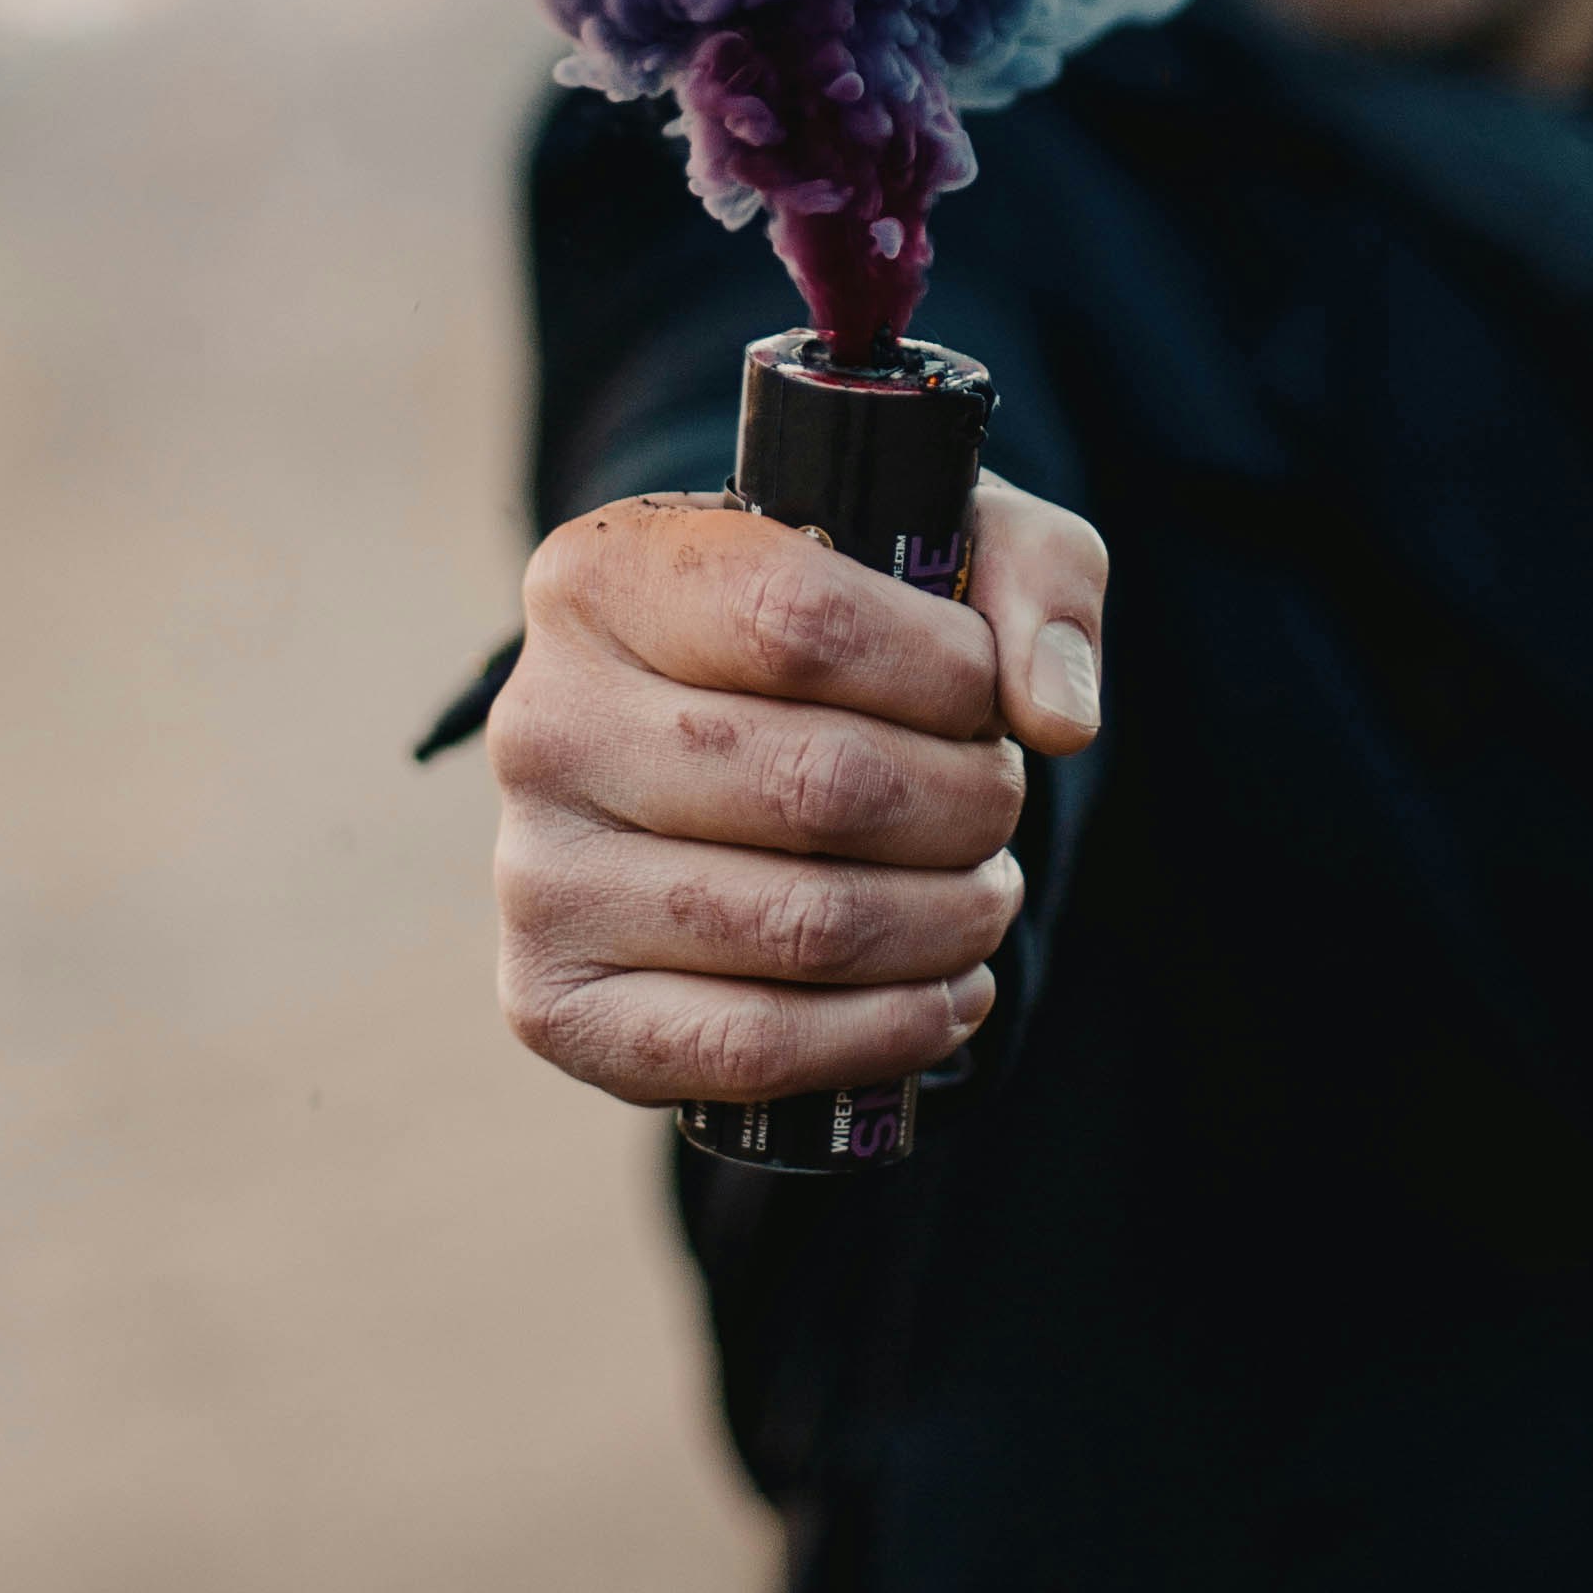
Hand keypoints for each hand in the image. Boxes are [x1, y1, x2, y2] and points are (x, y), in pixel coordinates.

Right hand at [489, 479, 1107, 1109]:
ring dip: (949, 921)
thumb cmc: (842, 637)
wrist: (718, 753)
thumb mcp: (949, 546)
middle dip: (967, 808)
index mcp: (602, 577)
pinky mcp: (559, 1006)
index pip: (800, 619)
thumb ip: (1035, 582)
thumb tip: (1056, 719)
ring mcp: (536, 875)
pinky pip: (752, 1046)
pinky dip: (889, 1031)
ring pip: (805, 925)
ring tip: (982, 893)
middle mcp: (542, 722)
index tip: (985, 694)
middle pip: (820, 785)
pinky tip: (947, 994)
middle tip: (997, 806)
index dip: (941, 673)